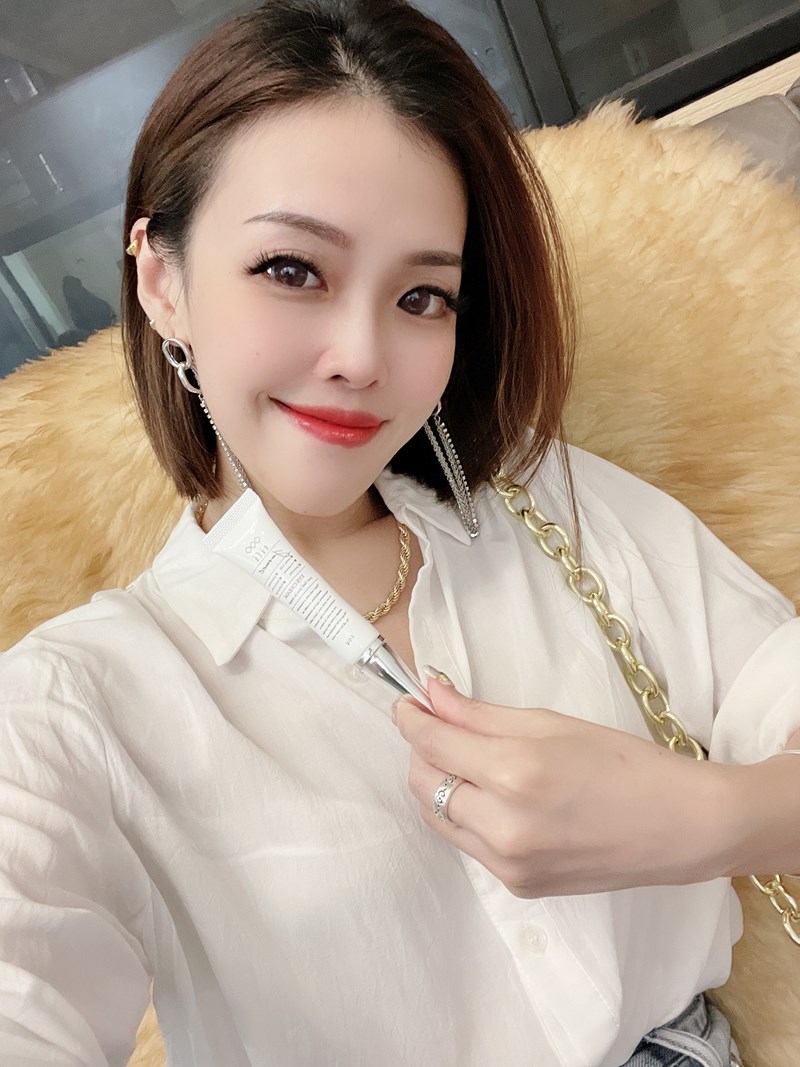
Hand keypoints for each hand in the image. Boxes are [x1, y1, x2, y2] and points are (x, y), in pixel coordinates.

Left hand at [393, 670, 732, 896]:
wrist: (679, 827)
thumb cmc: (624, 764)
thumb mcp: (551, 723)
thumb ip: (480, 714)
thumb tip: (431, 694)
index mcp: (514, 772)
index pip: (434, 743)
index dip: (411, 719)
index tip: (406, 703)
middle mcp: (503, 824)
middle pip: (424, 783)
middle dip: (420, 751)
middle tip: (436, 727)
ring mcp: (508, 863)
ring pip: (439, 817)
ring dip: (437, 784)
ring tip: (461, 759)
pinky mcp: (518, 887)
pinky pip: (467, 844)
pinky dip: (464, 815)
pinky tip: (488, 795)